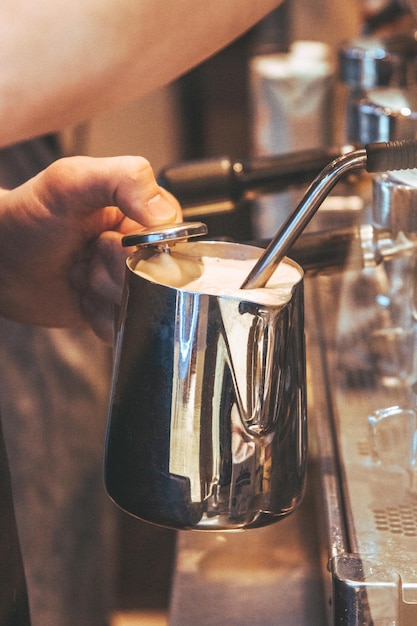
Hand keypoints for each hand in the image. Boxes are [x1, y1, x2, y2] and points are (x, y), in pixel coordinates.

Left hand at [0, 155, 181, 340]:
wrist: (0, 263)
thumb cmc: (29, 217)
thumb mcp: (70, 181)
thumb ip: (124, 179)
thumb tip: (167, 216)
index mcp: (143, 213)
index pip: (172, 241)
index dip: (139, 249)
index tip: (104, 240)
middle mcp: (142, 248)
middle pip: (157, 277)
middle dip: (115, 273)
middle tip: (86, 256)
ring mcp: (130, 281)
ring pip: (143, 305)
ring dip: (103, 295)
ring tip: (80, 274)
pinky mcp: (118, 310)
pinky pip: (128, 327)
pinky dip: (100, 317)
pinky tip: (82, 297)